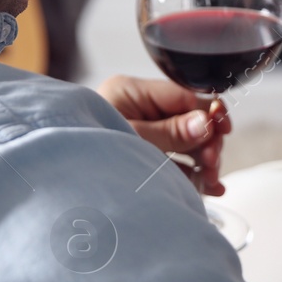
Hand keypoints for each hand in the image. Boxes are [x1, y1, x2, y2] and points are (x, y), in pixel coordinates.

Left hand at [97, 75, 230, 195]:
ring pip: (187, 143)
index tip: (224, 130)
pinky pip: (177, 162)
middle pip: (189, 120)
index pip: (183, 95)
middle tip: (212, 164)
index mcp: (131, 92)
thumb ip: (170, 132)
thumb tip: (207, 122)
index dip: (208, 112)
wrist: (58, 189)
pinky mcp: (146, 158)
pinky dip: (194, 174)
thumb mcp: (133, 138)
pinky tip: (209, 187)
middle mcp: (139, 110)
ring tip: (211, 182)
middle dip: (207, 142)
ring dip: (204, 162)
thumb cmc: (87, 154)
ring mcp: (144, 134)